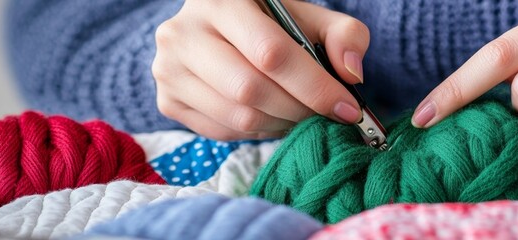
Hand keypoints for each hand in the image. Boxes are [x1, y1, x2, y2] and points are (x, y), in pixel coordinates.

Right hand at [153, 0, 368, 139]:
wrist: (220, 29)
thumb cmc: (272, 23)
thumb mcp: (310, 17)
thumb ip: (344, 35)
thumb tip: (351, 75)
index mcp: (221, 0)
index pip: (271, 53)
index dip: (314, 86)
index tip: (347, 108)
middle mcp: (183, 32)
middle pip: (251, 90)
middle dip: (299, 110)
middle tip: (326, 115)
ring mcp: (168, 69)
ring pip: (238, 117)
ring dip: (282, 125)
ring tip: (301, 114)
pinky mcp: (167, 100)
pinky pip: (223, 132)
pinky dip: (258, 132)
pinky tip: (272, 116)